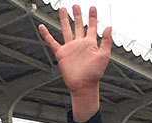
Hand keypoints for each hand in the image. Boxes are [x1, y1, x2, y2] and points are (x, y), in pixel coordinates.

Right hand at [38, 5, 112, 119]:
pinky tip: (42, 27)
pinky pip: (52, 42)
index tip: (93, 7)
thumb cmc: (95, 74)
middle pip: (78, 26)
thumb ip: (106, 41)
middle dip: (78, 16)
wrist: (83, 86)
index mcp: (91, 44)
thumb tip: (109, 27)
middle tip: (76, 6)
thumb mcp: (104, 56)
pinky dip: (46, 35)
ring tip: (63, 9)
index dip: (93, 17)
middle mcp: (80, 44)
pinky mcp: (61, 54)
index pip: (92, 27)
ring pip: (66, 30)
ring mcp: (70, 48)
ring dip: (65, 20)